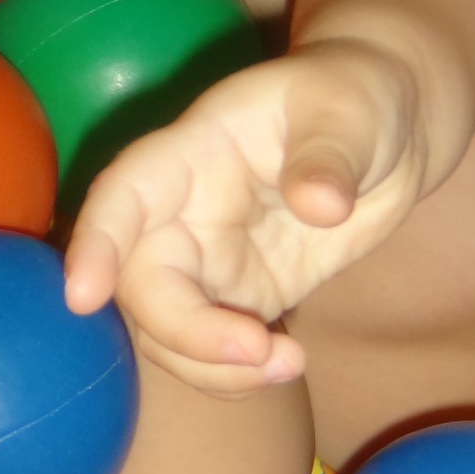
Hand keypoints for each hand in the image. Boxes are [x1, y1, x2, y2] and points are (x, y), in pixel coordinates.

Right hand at [64, 40, 427, 396]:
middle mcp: (186, 209)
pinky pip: (216, 349)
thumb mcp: (351, 111)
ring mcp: (211, 258)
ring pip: (169, 329)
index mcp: (195, 150)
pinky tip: (288, 365)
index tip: (82, 297)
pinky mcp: (245, 293)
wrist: (392, 131)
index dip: (96, 241)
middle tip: (254, 350)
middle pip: (143, 281)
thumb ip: (329, 154)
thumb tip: (319, 205)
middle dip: (183, 330)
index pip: (126, 193)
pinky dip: (238, 376)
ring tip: (288, 363)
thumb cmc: (358, 97)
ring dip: (212, 366)